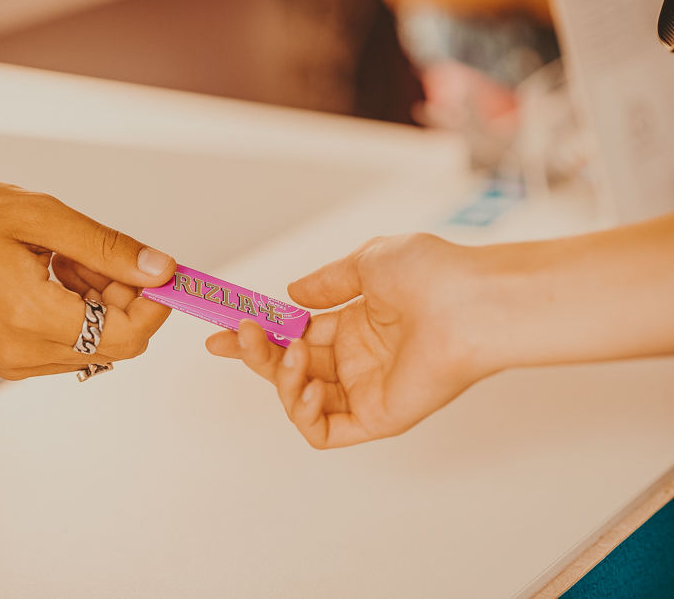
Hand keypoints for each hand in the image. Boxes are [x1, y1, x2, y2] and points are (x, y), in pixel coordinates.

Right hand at [0, 179, 175, 379]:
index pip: (127, 336)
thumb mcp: (40, 217)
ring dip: (99, 300)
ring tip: (62, 258)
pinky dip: (76, 310)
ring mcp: (14, 362)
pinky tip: (50, 275)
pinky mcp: (9, 359)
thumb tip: (161, 269)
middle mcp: (23, 353)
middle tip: (95, 253)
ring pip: (95, 342)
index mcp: (31, 318)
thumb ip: (107, 248)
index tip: (158, 270)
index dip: (155, 304)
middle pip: (116, 341)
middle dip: (123, 296)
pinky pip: (68, 342)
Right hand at [206, 234, 492, 447]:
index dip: (257, 335)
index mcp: (356, 325)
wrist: (471, 302)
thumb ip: (326, 282)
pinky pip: (325, 431)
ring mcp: (367, 390)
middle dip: (256, 355)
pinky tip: (308, 388)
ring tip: (291, 352)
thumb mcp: (367, 262)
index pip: (294, 336)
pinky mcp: (378, 417)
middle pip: (290, 368)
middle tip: (237, 337)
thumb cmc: (433, 275)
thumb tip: (294, 294)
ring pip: (300, 399)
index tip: (223, 329)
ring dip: (281, 378)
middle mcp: (358, 359)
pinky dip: (304, 415)